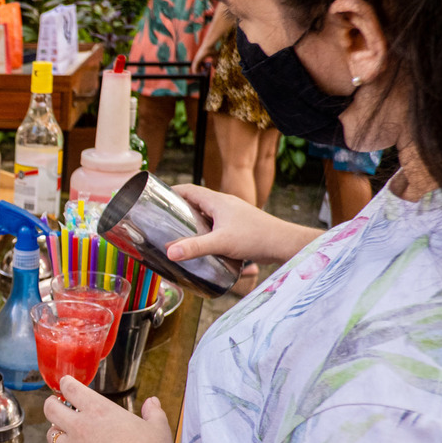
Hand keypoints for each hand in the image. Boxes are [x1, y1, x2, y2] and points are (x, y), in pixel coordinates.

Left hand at [44, 379, 176, 442]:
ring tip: (62, 435)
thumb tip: (153, 402)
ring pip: (50, 436)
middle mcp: (81, 426)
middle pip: (50, 409)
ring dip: (55, 434)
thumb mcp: (157, 427)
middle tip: (54, 406)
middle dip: (50, 405)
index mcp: (99, 410)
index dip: (66, 384)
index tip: (66, 384)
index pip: (71, 388)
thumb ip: (153, 412)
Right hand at [167, 184, 309, 264]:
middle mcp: (225, 204)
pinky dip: (206, 229)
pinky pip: (217, 223)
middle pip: (196, 201)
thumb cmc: (256, 238)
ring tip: (179, 233)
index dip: (172, 192)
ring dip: (193, 220)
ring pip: (207, 213)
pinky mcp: (240, 226)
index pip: (189, 189)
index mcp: (218, 201)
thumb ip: (195, 247)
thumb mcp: (221, 242)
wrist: (284, 244)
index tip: (157, 199)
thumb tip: (169, 252)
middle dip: (179, 208)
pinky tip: (203, 243)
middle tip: (164, 220)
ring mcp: (233, 215)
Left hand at [190, 39, 217, 74]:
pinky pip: (195, 66)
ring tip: (197, 77)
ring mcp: (197, 58)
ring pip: (194, 67)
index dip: (201, 68)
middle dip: (198, 71)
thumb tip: (215, 67)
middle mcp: (198, 58)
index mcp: (201, 57)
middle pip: (196, 66)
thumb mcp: (215, 56)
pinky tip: (196, 74)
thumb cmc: (212, 49)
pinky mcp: (197, 59)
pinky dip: (195, 70)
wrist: (209, 45)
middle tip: (200, 76)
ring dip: (196, 72)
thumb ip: (215, 61)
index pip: (200, 64)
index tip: (202, 72)